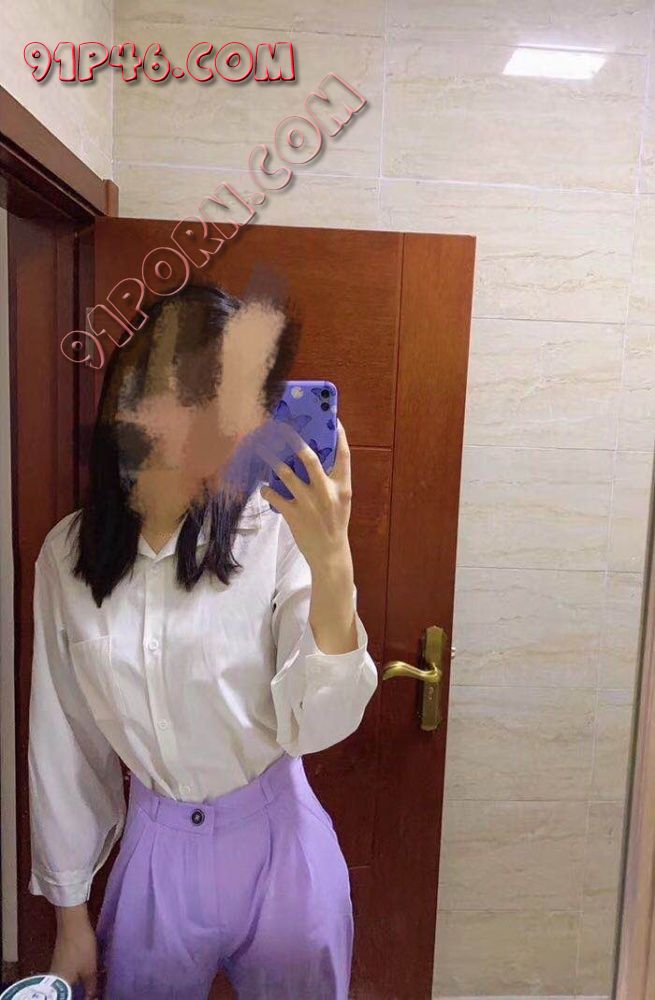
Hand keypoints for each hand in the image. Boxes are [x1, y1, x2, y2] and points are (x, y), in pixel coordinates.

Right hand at [50, 908, 100, 998]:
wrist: (72, 922)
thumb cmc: (81, 947)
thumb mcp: (89, 968)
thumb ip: (91, 986)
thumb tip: (92, 998)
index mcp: (60, 984)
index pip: (68, 998)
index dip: (82, 999)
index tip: (93, 998)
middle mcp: (55, 979)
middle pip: (67, 992)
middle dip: (80, 994)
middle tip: (94, 993)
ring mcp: (57, 968)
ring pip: (68, 983)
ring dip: (79, 987)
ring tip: (93, 987)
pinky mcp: (61, 960)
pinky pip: (69, 975)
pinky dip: (78, 978)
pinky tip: (87, 976)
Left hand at [260, 420, 352, 572]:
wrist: (329, 553)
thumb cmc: (334, 523)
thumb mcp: (341, 500)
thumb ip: (332, 481)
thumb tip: (312, 458)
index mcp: (342, 487)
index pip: (344, 455)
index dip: (340, 436)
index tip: (334, 421)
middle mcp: (325, 491)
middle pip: (308, 457)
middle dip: (292, 440)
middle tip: (281, 428)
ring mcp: (308, 502)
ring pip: (285, 473)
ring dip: (271, 459)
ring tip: (261, 449)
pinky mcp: (293, 514)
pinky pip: (273, 495)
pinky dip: (266, 489)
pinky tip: (264, 488)